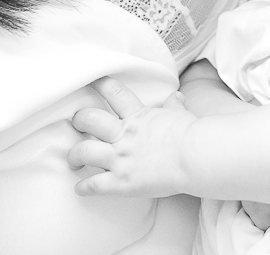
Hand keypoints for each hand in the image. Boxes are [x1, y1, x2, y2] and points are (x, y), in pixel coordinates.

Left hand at [68, 77, 196, 197]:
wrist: (195, 157)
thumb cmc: (191, 135)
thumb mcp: (180, 115)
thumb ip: (173, 106)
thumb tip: (176, 97)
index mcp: (138, 117)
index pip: (114, 93)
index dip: (100, 85)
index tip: (91, 83)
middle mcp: (124, 135)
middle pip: (89, 120)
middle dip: (79, 121)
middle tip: (77, 124)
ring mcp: (120, 159)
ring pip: (83, 151)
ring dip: (74, 155)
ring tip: (74, 159)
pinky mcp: (121, 182)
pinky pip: (93, 184)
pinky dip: (84, 187)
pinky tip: (80, 188)